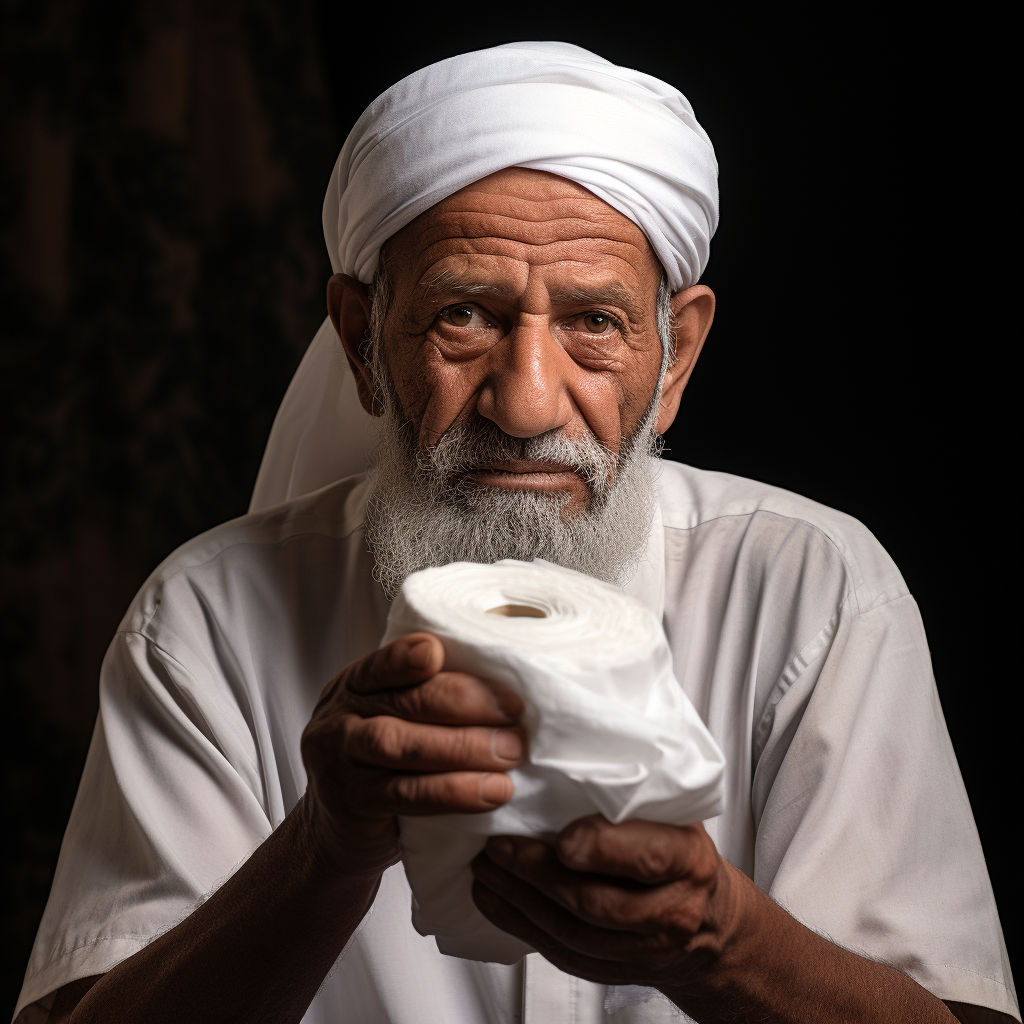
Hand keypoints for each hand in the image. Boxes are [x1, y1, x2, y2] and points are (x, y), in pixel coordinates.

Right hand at [300, 633, 525, 879]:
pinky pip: (406, 794)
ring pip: (403, 746)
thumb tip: (503, 688)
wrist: (331, 833)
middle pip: (406, 701)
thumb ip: (425, 699)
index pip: (387, 660)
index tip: (471, 659)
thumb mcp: (389, 720)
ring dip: (464, 748)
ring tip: (510, 753)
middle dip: (467, 703)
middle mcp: (341, 714)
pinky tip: (490, 792)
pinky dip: (453, 791)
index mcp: (355, 683)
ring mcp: (340, 759)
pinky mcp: (352, 801)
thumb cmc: (377, 765)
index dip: (422, 657)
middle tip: (514, 714)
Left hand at [470, 815, 737, 991]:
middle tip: (498, 845)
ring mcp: (644, 949)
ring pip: (571, 932)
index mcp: (688, 858)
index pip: (645, 857)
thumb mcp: (676, 811)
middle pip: (595, 900)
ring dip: (519, 899)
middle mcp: (671, 910)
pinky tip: (495, 899)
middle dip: (537, 873)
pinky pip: (561, 953)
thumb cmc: (682, 851)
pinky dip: (520, 925)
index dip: (598, 848)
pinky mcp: (615, 971)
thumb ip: (635, 789)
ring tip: (486, 867)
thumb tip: (578, 740)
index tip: (559, 836)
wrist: (709, 920)